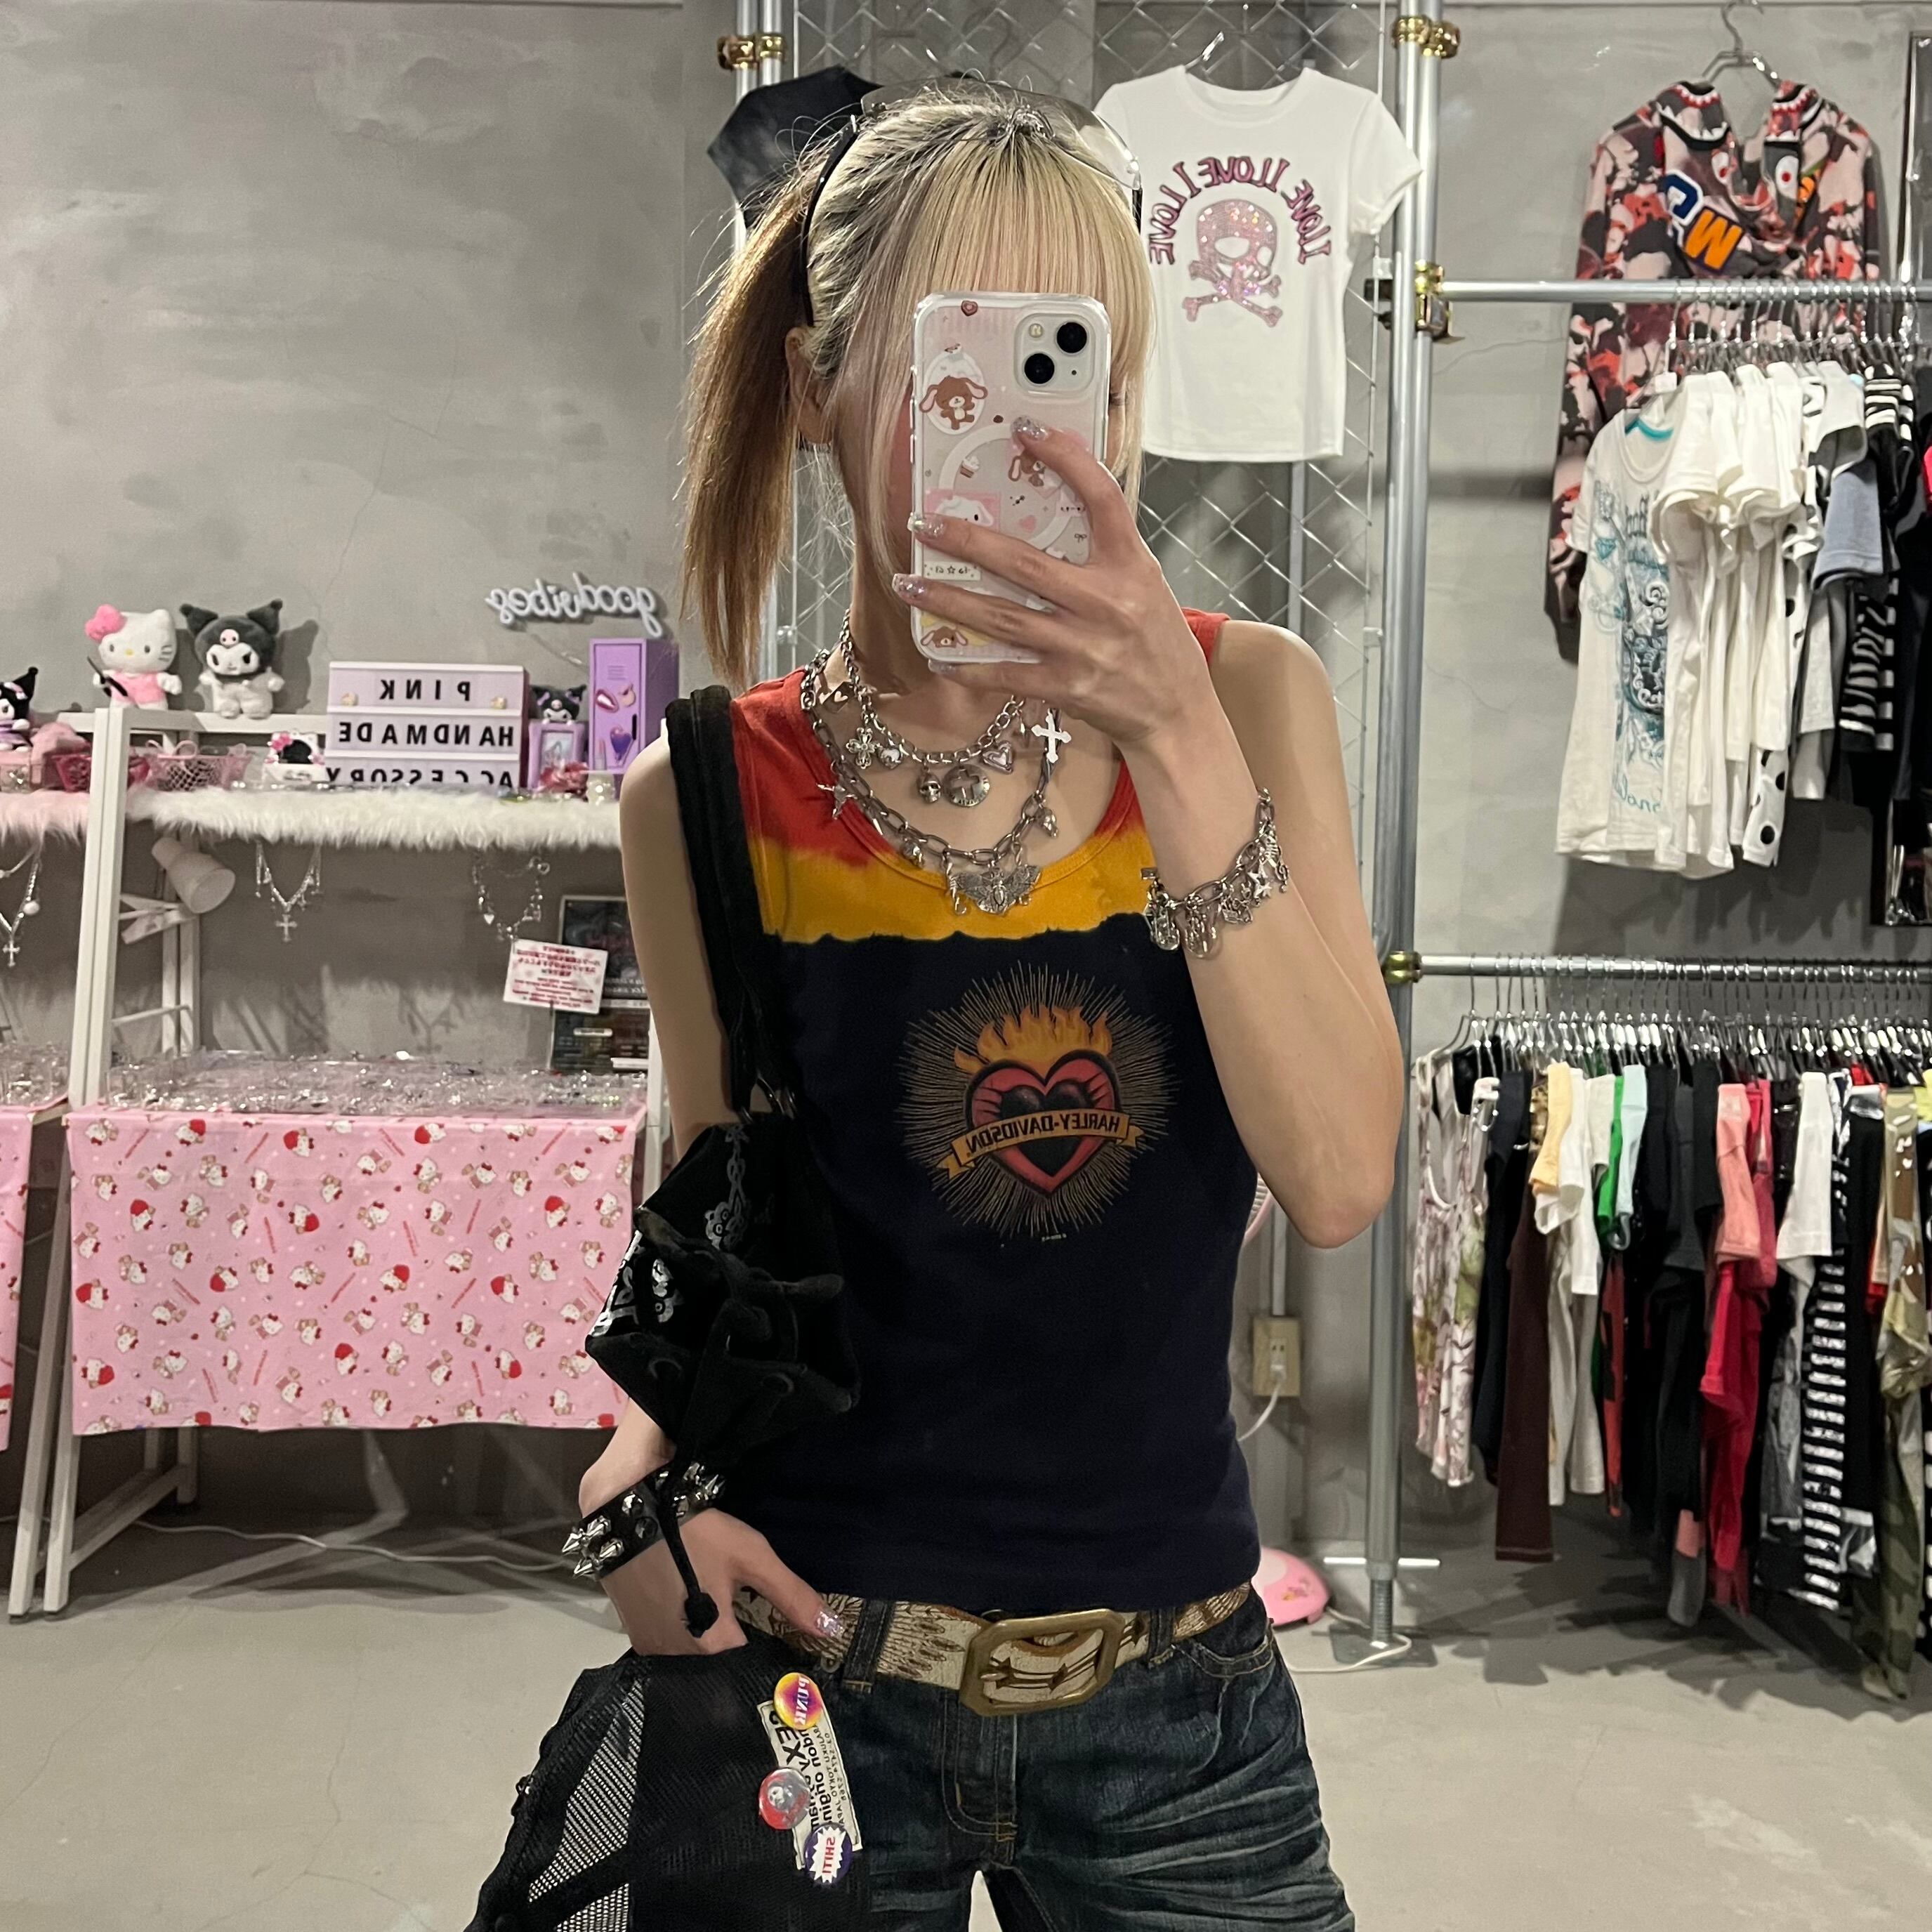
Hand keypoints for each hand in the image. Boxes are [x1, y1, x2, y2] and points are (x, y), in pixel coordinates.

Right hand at [578, 1421, 837, 1656]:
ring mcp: (652, 1649)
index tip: (782, 1651)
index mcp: (712, 1647)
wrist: (625, 1510)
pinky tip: (696, 1611)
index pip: (752, 1671)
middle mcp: (678, 1660)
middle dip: (739, 1653)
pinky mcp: (636, 1635)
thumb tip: (832, 1631)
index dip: (770, 1660)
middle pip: (720, 1669)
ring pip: (693, 1661)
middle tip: (754, 1628)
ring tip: (726, 1617)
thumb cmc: (692, 1532)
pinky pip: (669, 1650)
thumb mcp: (750, 1556)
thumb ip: (791, 1596)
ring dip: (711, 1646)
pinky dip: (687, 1637)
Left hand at [894, 419, 1219, 749]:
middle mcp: (1106, 602)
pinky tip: (937, 653)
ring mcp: (1083, 647)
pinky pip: (1005, 673)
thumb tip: (1044, 515)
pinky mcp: (1067, 686)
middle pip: (1023, 563)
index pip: (1100, 496)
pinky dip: (967, 665)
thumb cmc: (1157, 641)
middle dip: (965, 541)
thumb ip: (1102, 552)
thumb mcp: (1143, 583)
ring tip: (909, 584)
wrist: (1178, 711)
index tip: (1025, 430)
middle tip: (923, 524)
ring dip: (948, 601)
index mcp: (1129, 566)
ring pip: (1002, 618)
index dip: (1065, 457)